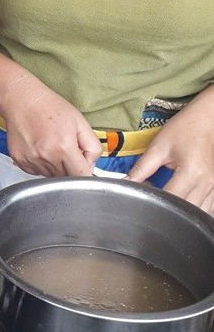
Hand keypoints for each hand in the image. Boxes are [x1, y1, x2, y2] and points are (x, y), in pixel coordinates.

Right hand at [0, 76, 102, 176]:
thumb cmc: (50, 107)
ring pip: (51, 176)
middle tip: (66, 149)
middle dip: (69, 167)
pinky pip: (36, 172)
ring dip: (55, 167)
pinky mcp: (20, 161)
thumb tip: (91, 166)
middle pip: (66, 177)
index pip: (81, 176)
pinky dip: (41, 165)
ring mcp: (31, 160)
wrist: (21, 100)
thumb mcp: (80, 122)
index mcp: (64, 148)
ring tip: (51, 146)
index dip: (85, 172)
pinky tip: (40, 148)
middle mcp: (46, 157)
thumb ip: (93, 147)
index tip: (83, 166)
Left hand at [127, 91, 213, 212]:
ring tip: (166, 201)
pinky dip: (194, 208)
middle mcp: (208, 183)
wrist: (207, 119)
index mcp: (192, 172)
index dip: (153, 202)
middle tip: (150, 202)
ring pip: (199, 212)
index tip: (139, 199)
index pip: (170, 198)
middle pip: (185, 210)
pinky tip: (182, 200)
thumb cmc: (184, 129)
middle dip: (166, 209)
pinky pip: (208, 207)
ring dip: (181, 211)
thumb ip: (142, 167)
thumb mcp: (159, 146)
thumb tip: (126, 182)